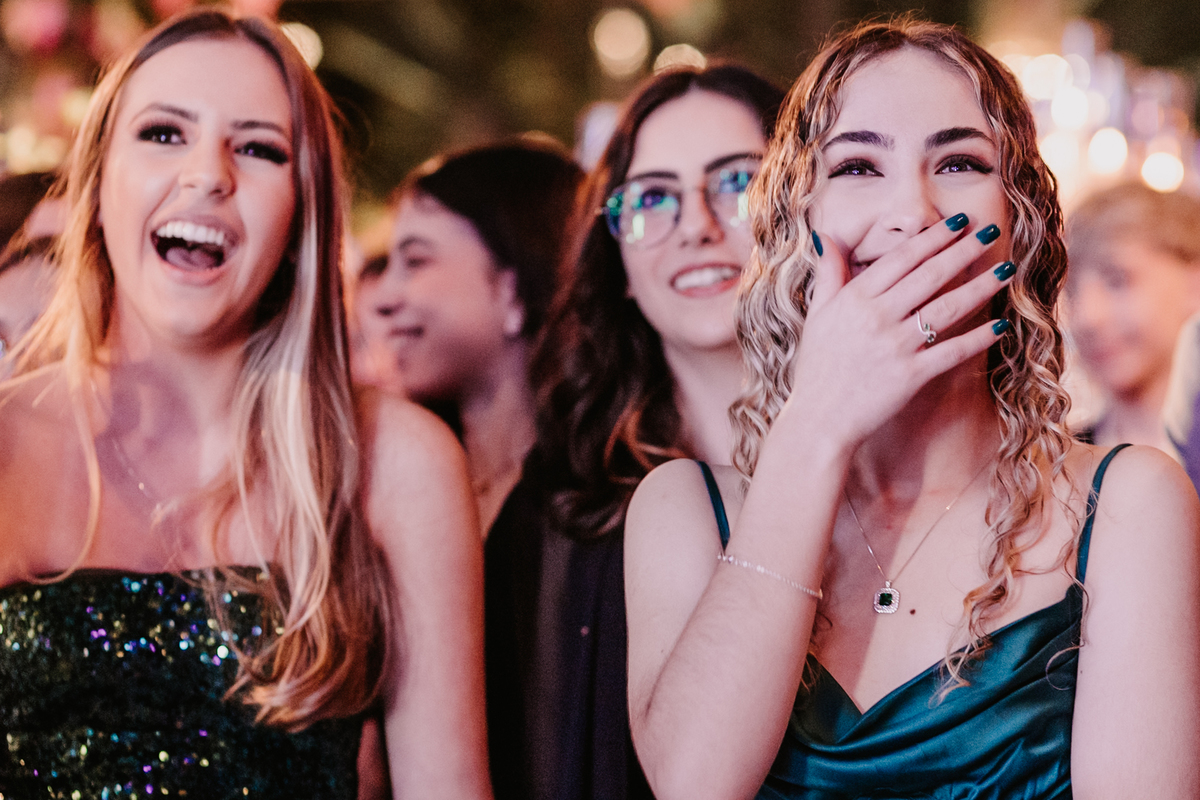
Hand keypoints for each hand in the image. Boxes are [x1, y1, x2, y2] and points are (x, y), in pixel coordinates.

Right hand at [783, 215, 1011, 445]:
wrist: (818, 420)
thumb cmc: (817, 368)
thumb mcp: (817, 315)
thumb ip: (828, 275)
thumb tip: (828, 238)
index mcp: (855, 299)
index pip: (902, 259)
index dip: (933, 238)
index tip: (958, 222)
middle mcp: (877, 318)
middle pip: (930, 276)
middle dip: (964, 251)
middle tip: (991, 232)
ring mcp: (896, 347)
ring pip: (947, 309)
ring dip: (980, 288)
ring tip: (1005, 270)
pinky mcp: (911, 376)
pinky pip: (951, 352)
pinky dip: (978, 339)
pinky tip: (1000, 326)